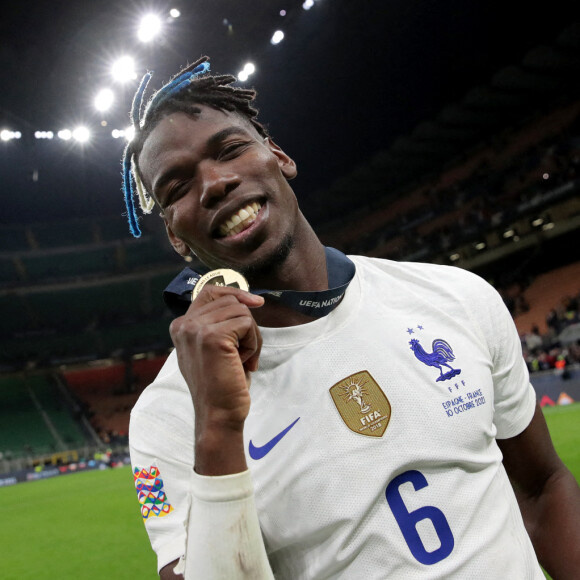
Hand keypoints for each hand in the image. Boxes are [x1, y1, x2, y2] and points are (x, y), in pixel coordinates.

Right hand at [169, 285, 263, 473]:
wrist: (218, 415)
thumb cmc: (222, 384)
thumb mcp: (213, 348)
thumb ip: (218, 323)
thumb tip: (247, 299)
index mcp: (180, 326)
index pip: (210, 291)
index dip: (235, 293)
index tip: (255, 302)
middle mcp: (184, 325)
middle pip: (231, 301)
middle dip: (247, 325)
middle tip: (245, 354)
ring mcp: (195, 329)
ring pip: (241, 311)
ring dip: (251, 336)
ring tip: (242, 360)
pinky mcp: (212, 337)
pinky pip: (247, 323)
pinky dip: (253, 344)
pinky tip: (244, 363)